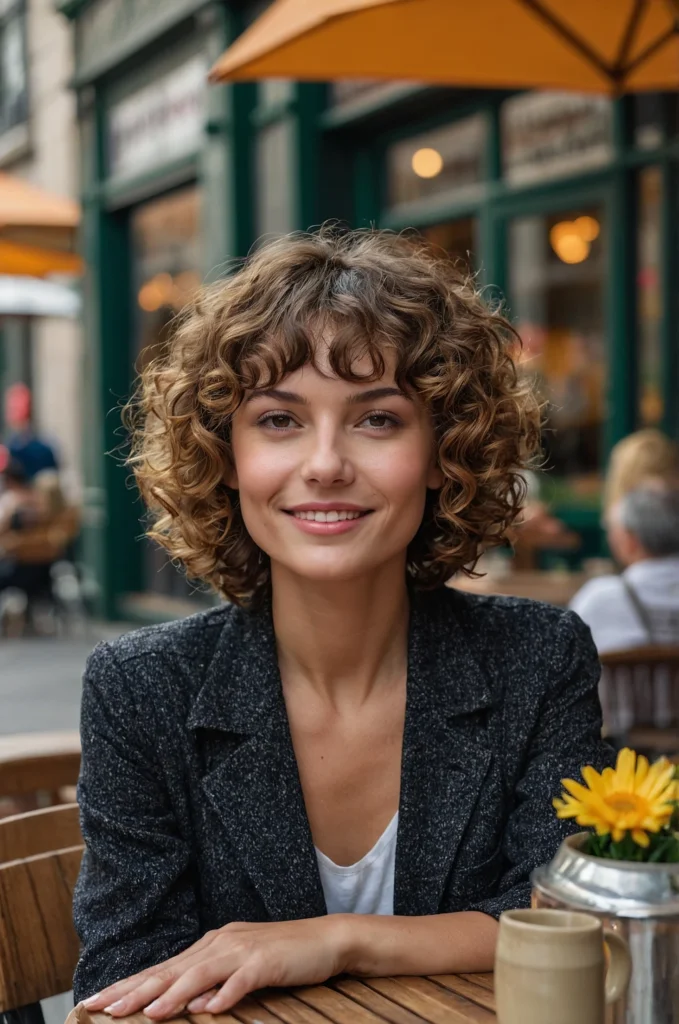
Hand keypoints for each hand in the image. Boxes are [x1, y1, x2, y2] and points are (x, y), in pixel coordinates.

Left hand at [81, 916, 350, 1018]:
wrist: (326, 939)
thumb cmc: (282, 956)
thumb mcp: (241, 966)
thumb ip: (214, 982)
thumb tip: (188, 1006)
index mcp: (212, 944)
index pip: (163, 966)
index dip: (130, 983)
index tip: (98, 1000)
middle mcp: (221, 943)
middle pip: (172, 969)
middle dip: (135, 989)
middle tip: (102, 1006)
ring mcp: (243, 951)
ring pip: (199, 973)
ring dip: (172, 994)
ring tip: (147, 1013)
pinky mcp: (266, 963)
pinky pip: (240, 981)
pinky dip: (223, 995)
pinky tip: (207, 1010)